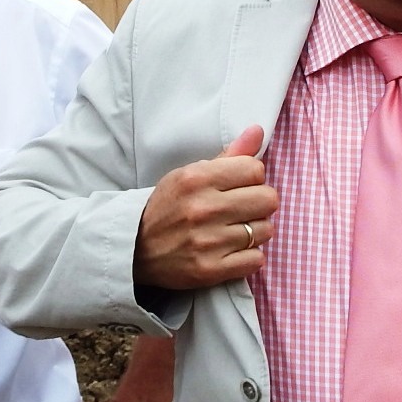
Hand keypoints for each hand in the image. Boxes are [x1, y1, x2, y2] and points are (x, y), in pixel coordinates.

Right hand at [133, 126, 277, 290]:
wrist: (133, 248)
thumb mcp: (189, 174)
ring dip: (254, 231)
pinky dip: (248, 256)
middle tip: (241, 209)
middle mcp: (203, 208)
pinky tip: (231, 251)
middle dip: (258, 204)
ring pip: (265, 230)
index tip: (239, 187)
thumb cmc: (167, 207)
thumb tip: (258, 131)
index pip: (256, 170)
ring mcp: (207, 241)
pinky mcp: (210, 270)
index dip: (252, 178)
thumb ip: (228, 156)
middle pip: (268, 199)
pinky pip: (256, 259)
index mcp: (196, 178)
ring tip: (234, 231)